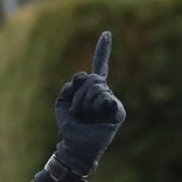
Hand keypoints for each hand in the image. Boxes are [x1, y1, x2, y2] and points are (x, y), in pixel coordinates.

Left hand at [49, 31, 123, 181]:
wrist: (75, 147)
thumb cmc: (69, 127)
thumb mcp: (62, 102)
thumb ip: (70, 86)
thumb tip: (84, 76)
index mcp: (92, 89)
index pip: (99, 66)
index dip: (103, 50)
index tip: (106, 33)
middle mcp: (105, 92)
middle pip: (90, 79)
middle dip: (78, 96)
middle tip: (79, 113)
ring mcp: (112, 102)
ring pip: (95, 89)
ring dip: (84, 105)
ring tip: (85, 119)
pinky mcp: (118, 112)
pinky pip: (105, 99)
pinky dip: (97, 107)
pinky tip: (98, 118)